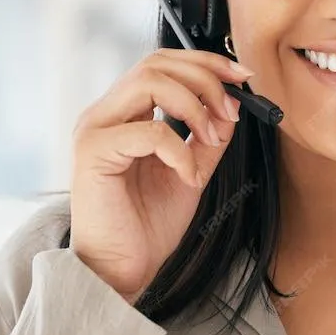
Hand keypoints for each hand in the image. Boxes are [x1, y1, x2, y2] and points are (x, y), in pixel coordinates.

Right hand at [70, 48, 249, 300]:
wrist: (121, 271)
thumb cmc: (145, 228)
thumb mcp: (191, 174)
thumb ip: (206, 140)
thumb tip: (230, 106)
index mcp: (125, 116)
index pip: (162, 65)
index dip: (205, 64)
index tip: (242, 78)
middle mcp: (105, 115)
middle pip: (156, 63)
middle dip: (205, 77)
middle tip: (232, 109)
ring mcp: (95, 130)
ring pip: (149, 82)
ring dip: (194, 107)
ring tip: (211, 140)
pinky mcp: (93, 153)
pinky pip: (147, 133)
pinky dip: (180, 151)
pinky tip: (189, 177)